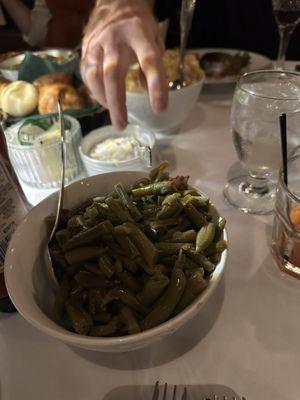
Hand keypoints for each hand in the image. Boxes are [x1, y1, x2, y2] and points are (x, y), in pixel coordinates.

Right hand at [81, 0, 167, 129]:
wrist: (114, 2)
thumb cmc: (139, 26)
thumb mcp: (154, 40)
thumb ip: (153, 67)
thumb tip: (149, 96)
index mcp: (139, 33)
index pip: (150, 61)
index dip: (156, 86)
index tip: (159, 109)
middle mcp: (115, 38)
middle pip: (114, 74)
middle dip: (118, 103)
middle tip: (122, 125)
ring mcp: (97, 43)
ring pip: (95, 76)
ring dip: (104, 100)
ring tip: (116, 116)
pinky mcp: (86, 49)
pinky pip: (87, 75)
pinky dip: (95, 92)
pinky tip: (105, 100)